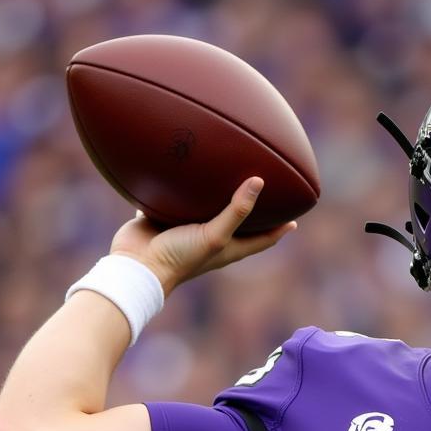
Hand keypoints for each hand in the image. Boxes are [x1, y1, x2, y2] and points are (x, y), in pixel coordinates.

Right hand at [109, 177, 295, 296]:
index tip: (294, 218)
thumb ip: (237, 211)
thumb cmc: (180, 257)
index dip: (279, 229)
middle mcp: (211, 237)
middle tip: (264, 185)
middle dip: (251, 206)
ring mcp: (187, 226)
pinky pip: (175, 197)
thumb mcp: (215, 235)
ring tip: (226, 168)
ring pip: (206, 206)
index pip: (263, 239)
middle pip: (238, 220)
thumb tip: (259, 181)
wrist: (137, 265)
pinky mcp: (164, 216)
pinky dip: (181, 185)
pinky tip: (183, 165)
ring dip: (215, 192)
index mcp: (229, 247)